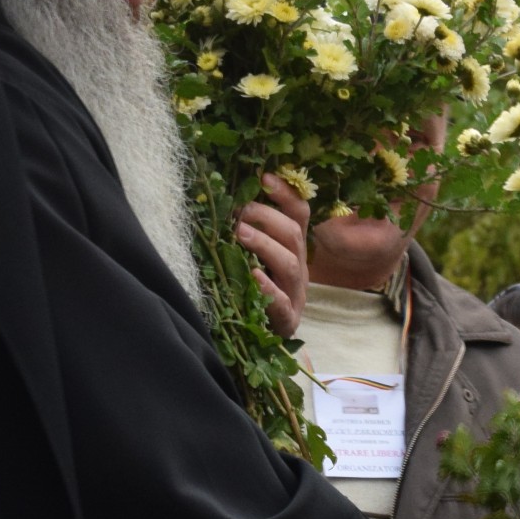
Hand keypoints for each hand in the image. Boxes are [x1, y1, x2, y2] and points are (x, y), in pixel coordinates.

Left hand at [235, 175, 308, 338]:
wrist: (264, 342)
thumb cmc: (252, 293)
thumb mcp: (251, 259)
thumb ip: (245, 234)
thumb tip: (220, 202)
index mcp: (293, 249)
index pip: (299, 215)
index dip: (286, 194)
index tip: (264, 176)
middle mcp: (299, 268)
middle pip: (294, 235)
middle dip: (268, 218)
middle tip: (241, 211)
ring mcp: (296, 294)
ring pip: (291, 264)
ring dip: (266, 245)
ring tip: (241, 234)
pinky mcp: (287, 319)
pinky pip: (282, 303)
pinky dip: (268, 288)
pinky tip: (253, 276)